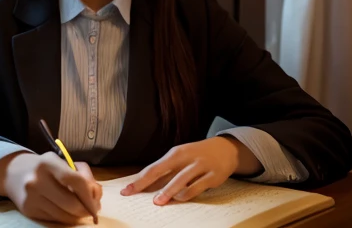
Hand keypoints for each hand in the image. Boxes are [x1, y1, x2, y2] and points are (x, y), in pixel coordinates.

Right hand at [3, 152, 101, 224]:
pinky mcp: (28, 210)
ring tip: (79, 209)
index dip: (89, 194)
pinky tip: (64, 210)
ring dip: (77, 216)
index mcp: (47, 163)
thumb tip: (96, 195)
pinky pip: (55, 219)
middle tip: (91, 209)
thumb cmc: (44, 167)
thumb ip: (82, 175)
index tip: (96, 202)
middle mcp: (37, 180)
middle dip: (86, 209)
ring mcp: (31, 197)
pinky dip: (65, 217)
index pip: (76, 181)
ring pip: (65, 215)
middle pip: (72, 203)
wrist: (12, 172)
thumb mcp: (61, 162)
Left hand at [120, 136, 260, 204]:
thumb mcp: (181, 158)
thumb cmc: (197, 155)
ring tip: (158, 201)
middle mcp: (185, 158)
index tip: (126, 190)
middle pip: (161, 171)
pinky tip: (180, 199)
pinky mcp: (212, 176)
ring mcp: (200, 166)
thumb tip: (146, 184)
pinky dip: (187, 194)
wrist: (225, 149)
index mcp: (175, 153)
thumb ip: (166, 171)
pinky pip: (197, 187)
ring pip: (180, 180)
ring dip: (168, 191)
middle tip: (134, 194)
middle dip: (146, 183)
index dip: (139, 180)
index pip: (153, 168)